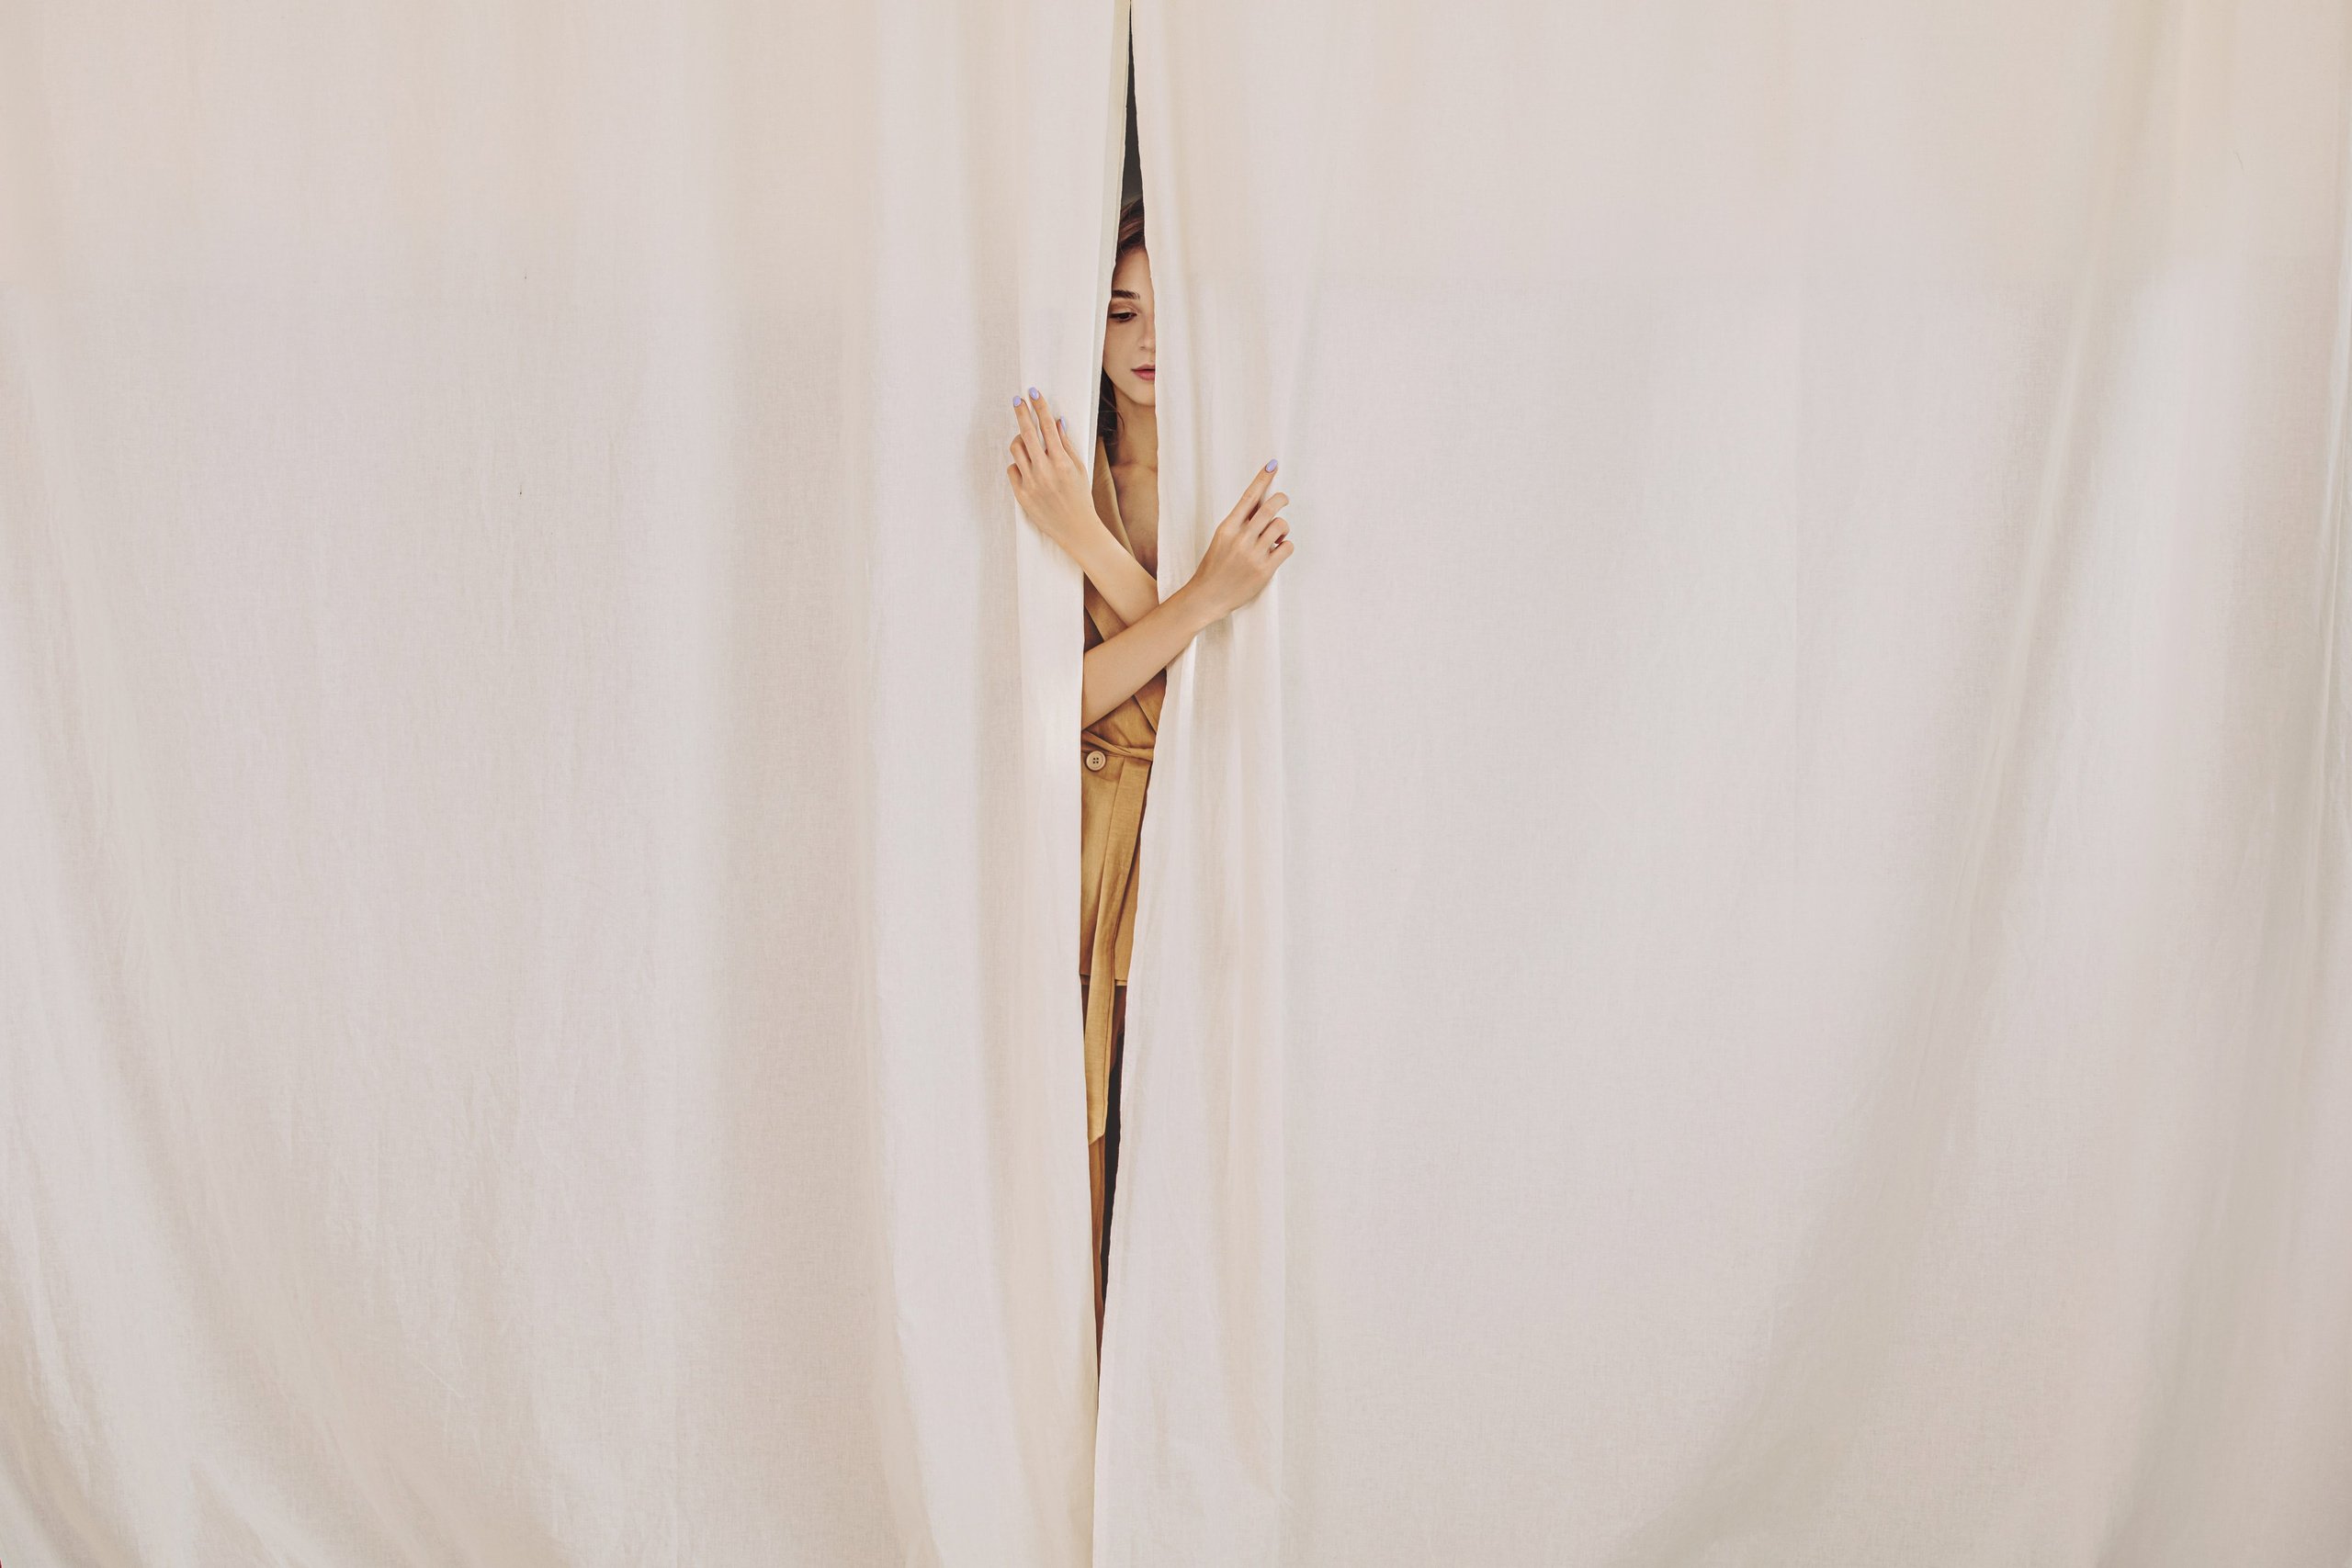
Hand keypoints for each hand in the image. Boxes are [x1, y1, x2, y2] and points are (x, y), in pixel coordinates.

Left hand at [1005, 390, 1098, 553]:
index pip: (1048, 426)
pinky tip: (1028, 469)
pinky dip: (1019, 465)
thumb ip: (1066, 444)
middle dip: (1021, 412)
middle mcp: (1045, 471)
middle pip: (1027, 433)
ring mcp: (1031, 483)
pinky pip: (1012, 470)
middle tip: (1017, 400)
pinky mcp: (1021, 495)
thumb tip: (1057, 421)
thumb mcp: (1079, 468)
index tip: (1033, 392)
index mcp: (1062, 462)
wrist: (1076, 528)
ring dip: (1020, 440)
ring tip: (1026, 442)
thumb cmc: (1079, 496)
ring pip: (1016, 449)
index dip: (1040, 406)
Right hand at [1185, 461, 1293, 619]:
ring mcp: (1253, 554)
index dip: (1263, 479)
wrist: (1206, 597)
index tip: (1273, 465)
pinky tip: (1278, 550)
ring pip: (1281, 526)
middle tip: (1284, 499)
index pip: (1249, 497)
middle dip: (1281, 499)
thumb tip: (1262, 505)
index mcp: (1228, 527)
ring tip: (1277, 537)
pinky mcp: (1264, 570)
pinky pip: (1287, 547)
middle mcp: (1241, 538)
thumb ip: (1240, 523)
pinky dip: (1286, 545)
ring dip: (1283, 528)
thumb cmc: (1214, 568)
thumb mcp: (1221, 540)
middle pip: (1270, 508)